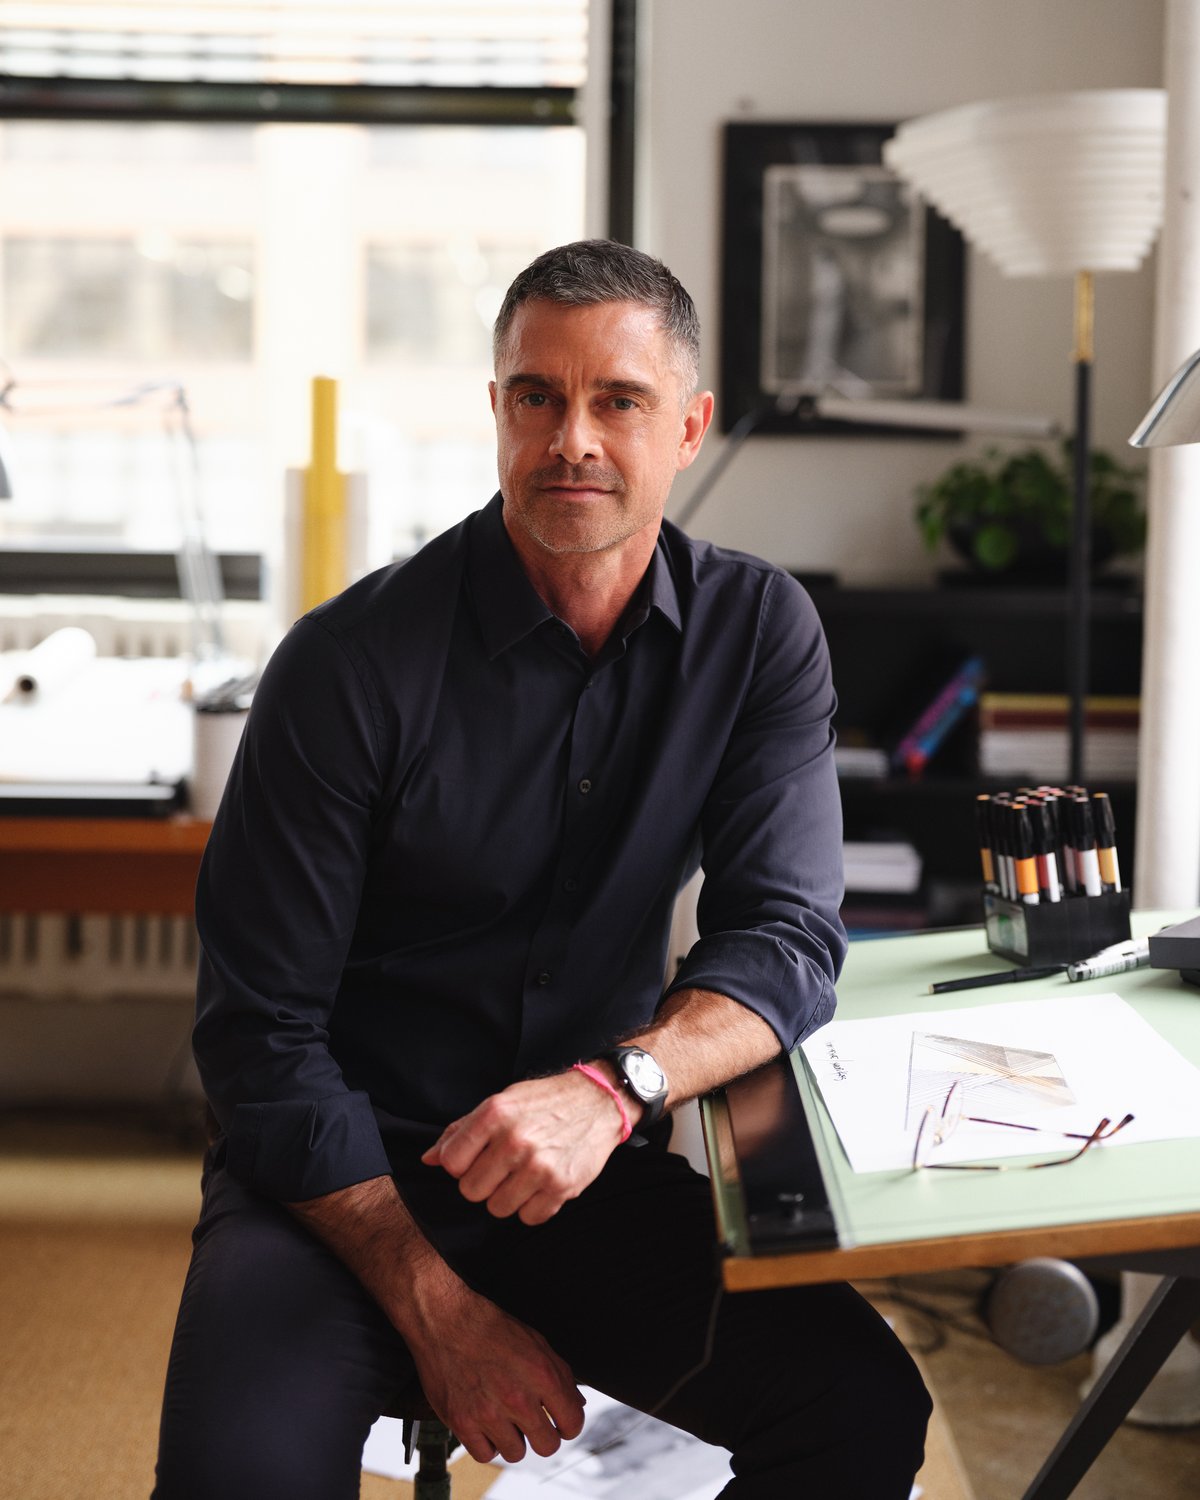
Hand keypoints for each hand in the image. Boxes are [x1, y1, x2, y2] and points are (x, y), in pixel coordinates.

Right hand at [405, 1269, 585, 1464]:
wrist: (445, 1320)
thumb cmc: (489, 1327)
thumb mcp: (535, 1341)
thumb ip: (560, 1374)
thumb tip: (576, 1402)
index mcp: (541, 1375)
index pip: (572, 1422)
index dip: (569, 1424)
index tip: (561, 1422)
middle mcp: (517, 1398)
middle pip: (547, 1446)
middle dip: (544, 1435)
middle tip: (533, 1422)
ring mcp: (488, 1413)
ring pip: (516, 1453)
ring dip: (514, 1438)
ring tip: (504, 1417)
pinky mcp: (462, 1423)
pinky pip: (485, 1454)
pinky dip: (487, 1442)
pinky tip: (485, 1423)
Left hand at [422, 1071, 626, 1223]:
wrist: (598, 1101)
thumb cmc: (544, 1102)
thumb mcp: (500, 1102)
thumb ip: (461, 1130)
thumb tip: (429, 1159)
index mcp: (495, 1114)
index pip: (451, 1163)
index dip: (461, 1165)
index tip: (477, 1158)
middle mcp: (515, 1140)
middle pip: (471, 1191)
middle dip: (483, 1183)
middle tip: (502, 1168)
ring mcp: (539, 1166)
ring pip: (497, 1208)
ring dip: (507, 1197)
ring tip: (523, 1175)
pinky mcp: (561, 1187)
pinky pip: (528, 1218)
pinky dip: (532, 1207)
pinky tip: (541, 1184)